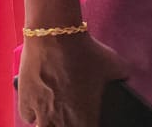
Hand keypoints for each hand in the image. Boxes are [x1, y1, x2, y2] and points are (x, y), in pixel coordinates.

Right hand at [16, 31, 130, 126]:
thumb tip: (126, 78)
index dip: (88, 125)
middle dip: (67, 124)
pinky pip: (28, 117)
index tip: (87, 119)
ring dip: (49, 123)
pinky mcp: (25, 101)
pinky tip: (39, 103)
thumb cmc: (84, 49)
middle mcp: (61, 122)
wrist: (55, 33)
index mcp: (85, 120)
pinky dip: (33, 112)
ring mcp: (41, 114)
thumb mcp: (114, 63)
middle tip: (69, 115)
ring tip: (54, 112)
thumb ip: (122, 76)